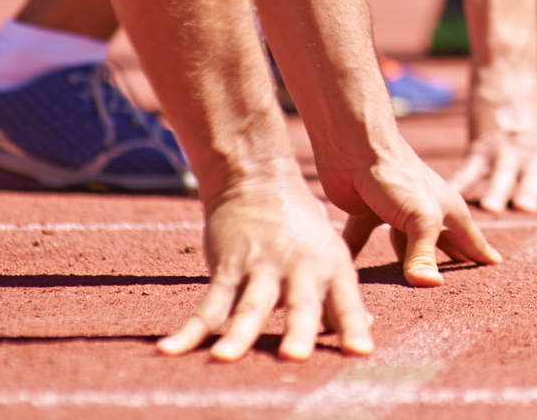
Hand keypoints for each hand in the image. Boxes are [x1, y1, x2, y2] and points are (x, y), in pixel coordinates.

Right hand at [157, 166, 369, 361]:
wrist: (257, 179)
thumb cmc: (299, 227)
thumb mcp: (330, 253)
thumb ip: (341, 294)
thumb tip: (367, 326)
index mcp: (331, 264)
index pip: (346, 300)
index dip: (353, 326)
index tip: (361, 352)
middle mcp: (300, 266)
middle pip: (300, 304)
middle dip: (299, 331)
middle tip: (296, 357)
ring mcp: (262, 266)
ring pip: (250, 306)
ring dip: (238, 334)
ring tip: (225, 358)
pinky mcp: (228, 266)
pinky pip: (208, 304)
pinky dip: (189, 331)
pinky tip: (170, 350)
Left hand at [321, 134, 501, 286]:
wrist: (357, 146)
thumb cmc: (399, 177)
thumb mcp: (420, 218)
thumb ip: (423, 254)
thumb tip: (431, 286)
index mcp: (448, 211)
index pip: (472, 240)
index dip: (484, 255)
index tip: (498, 267)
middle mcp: (426, 213)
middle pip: (442, 244)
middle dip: (451, 263)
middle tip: (462, 282)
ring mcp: (397, 213)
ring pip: (404, 246)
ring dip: (405, 264)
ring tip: (408, 287)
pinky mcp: (368, 213)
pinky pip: (363, 241)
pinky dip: (359, 256)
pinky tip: (353, 274)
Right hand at [448, 55, 536, 212]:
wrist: (510, 69)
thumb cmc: (533, 109)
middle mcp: (531, 154)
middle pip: (531, 178)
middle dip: (529, 194)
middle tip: (525, 208)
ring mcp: (505, 149)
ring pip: (500, 174)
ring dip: (496, 191)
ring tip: (490, 208)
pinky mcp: (480, 144)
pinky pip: (469, 168)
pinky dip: (460, 182)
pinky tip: (451, 193)